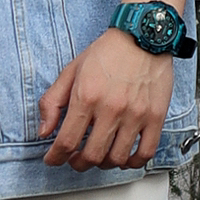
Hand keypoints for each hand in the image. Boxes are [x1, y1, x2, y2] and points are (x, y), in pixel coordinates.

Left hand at [38, 30, 172, 171]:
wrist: (143, 35)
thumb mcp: (70, 71)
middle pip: (91, 155)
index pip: (66, 141)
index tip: (53, 159)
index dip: (55, 157)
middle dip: (77, 163)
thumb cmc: (108, 52)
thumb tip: (43, 130)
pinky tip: (124, 157)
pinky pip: (145, 153)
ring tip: (98, 155)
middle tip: (75, 159)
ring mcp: (136, 115)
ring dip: (103, 164)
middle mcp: (111, 108)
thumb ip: (52, 102)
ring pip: (117, 158)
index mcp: (86, 96)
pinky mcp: (156, 117)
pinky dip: (132, 163)